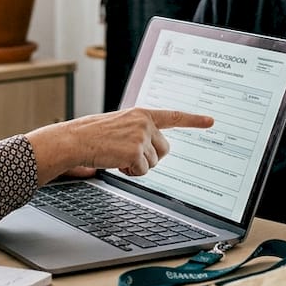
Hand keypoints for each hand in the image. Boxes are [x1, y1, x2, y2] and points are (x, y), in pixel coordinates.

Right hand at [25, 107, 213, 183]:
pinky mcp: (135, 152)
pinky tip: (116, 162)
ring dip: (138, 165)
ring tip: (118, 155)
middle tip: (128, 153)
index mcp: (142, 113)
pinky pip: (143, 171)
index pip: (173, 116)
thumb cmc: (94, 135)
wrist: (75, 140)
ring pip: (154, 162)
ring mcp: (140, 136)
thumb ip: (140, 129)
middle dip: (150, 156)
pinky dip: (130, 172)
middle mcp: (144, 122)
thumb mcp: (120, 124)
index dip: (194, 119)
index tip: (210, 121)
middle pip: (164, 150)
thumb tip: (156, 147)